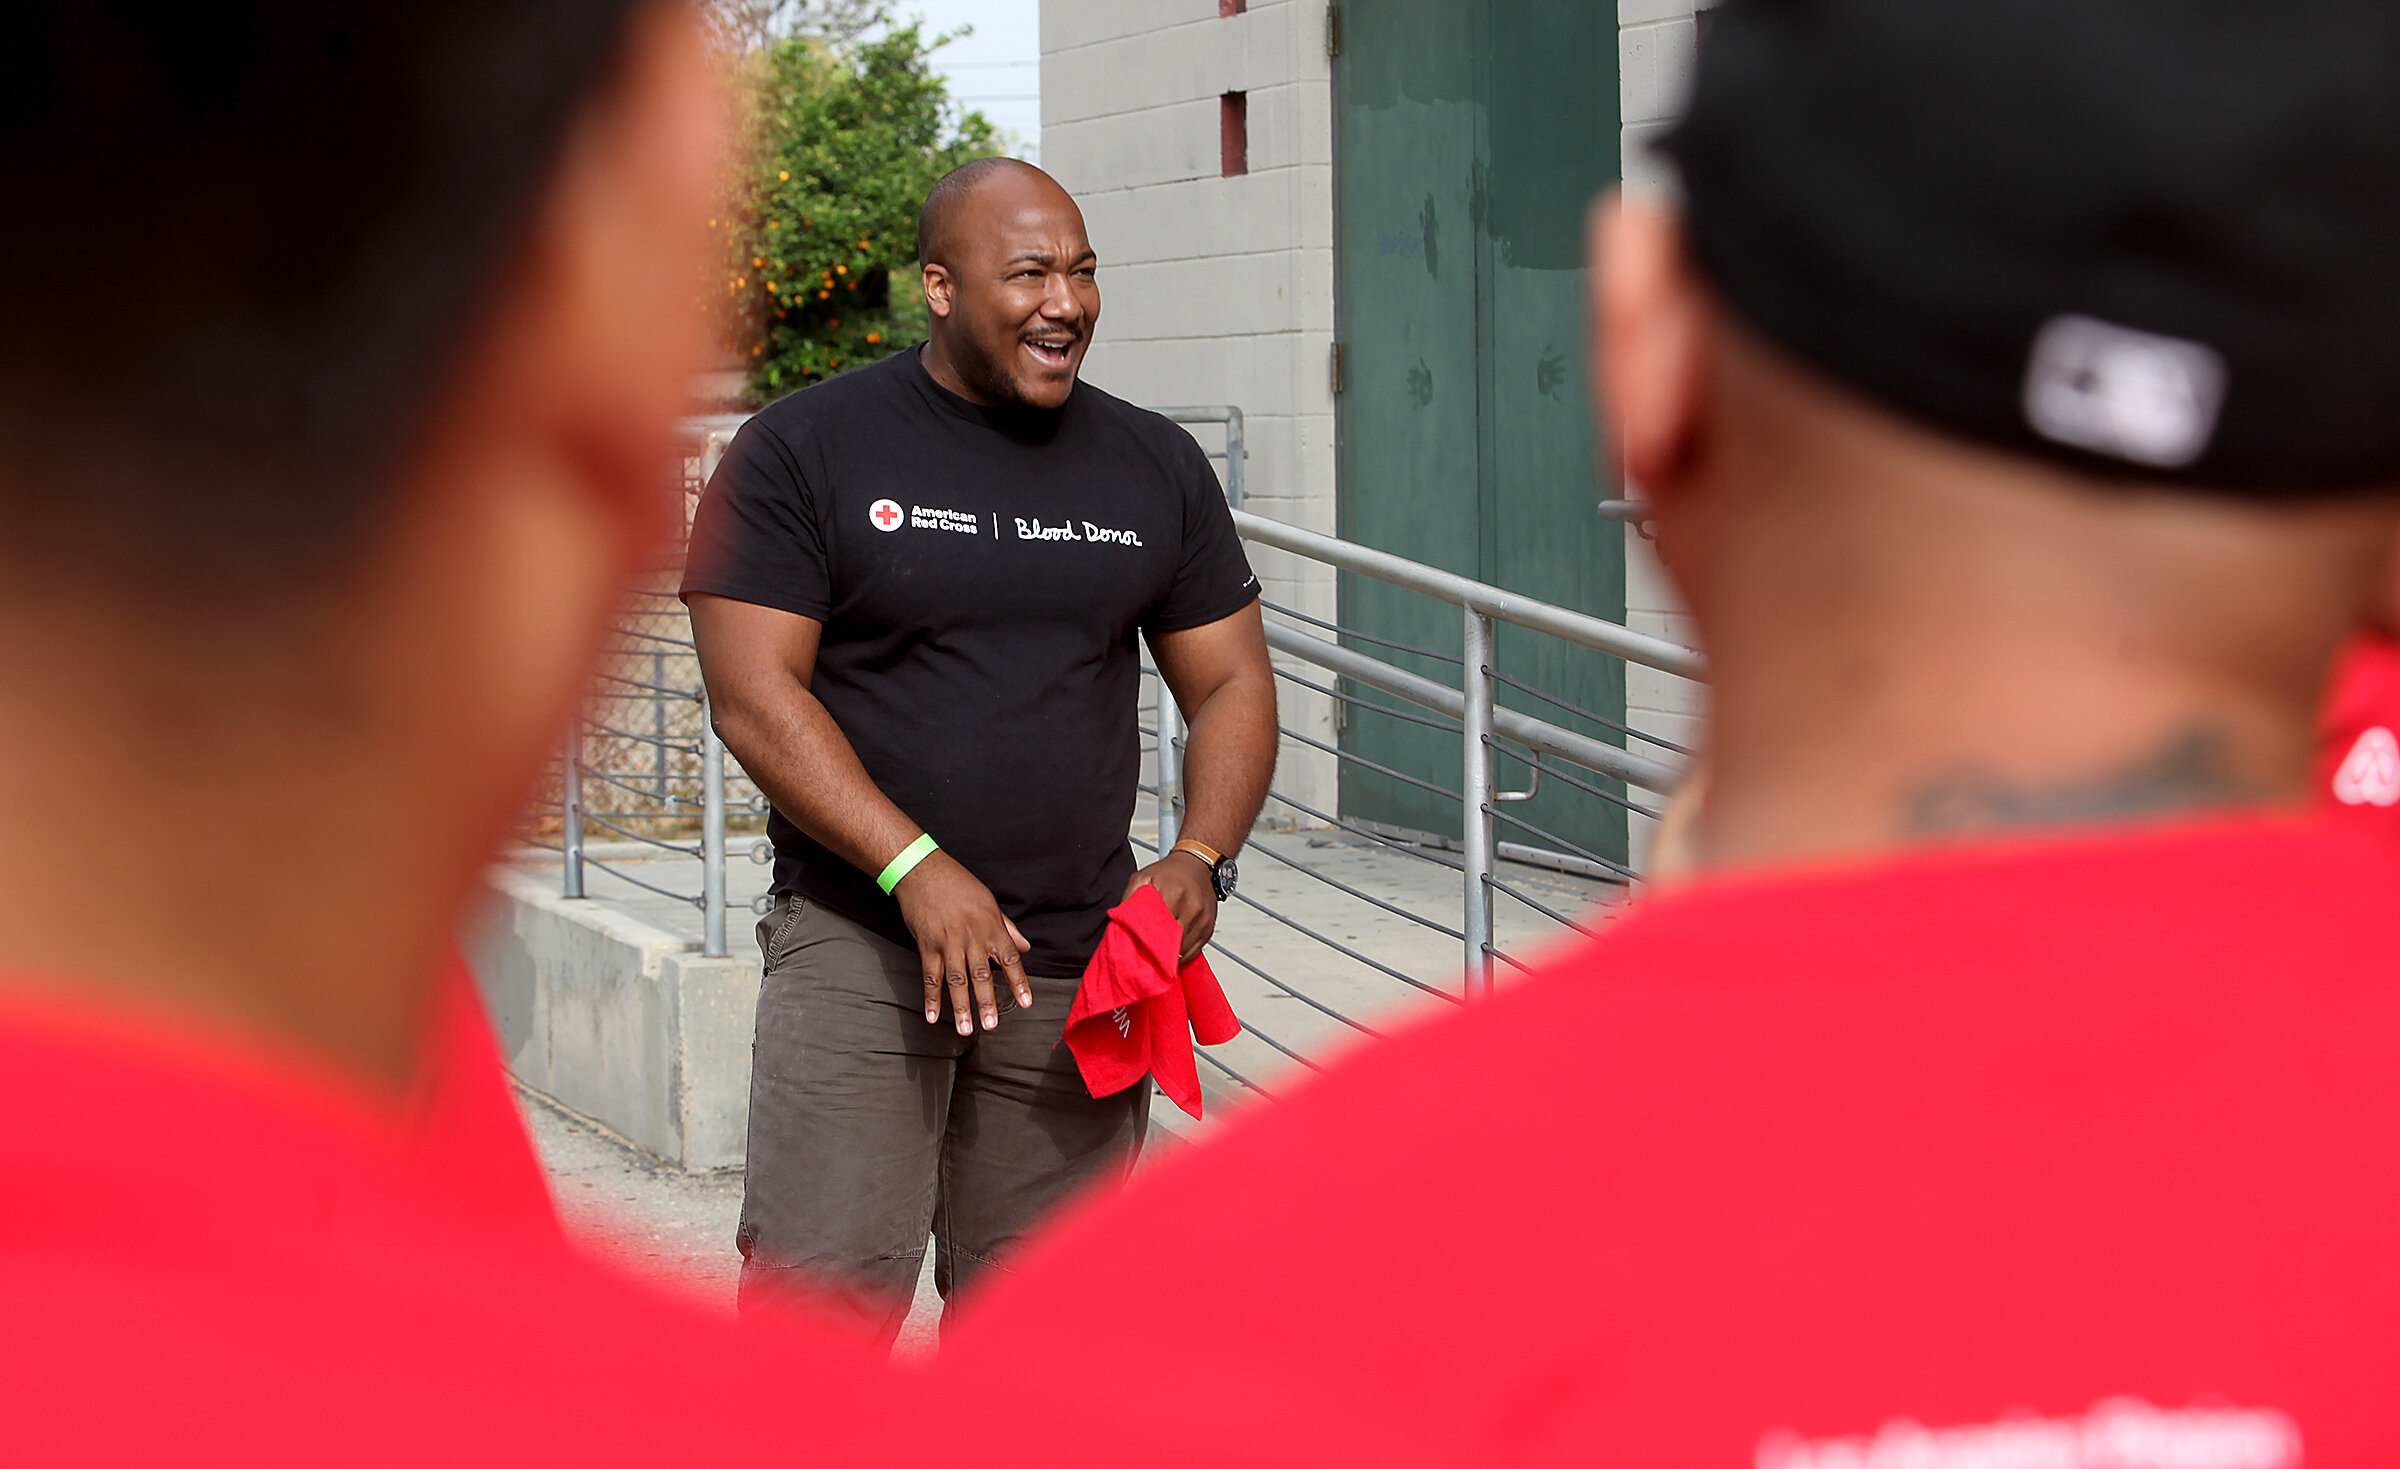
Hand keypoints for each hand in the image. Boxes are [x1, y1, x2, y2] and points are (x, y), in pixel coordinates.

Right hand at [892, 850, 1031, 1033]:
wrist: (923, 871)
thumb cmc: (958, 884)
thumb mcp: (989, 902)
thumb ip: (1007, 928)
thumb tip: (1026, 947)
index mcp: (990, 926)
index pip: (1009, 959)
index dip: (1018, 982)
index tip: (1026, 1002)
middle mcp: (971, 937)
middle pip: (981, 975)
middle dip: (987, 1003)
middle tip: (992, 1026)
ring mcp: (947, 943)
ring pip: (955, 981)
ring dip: (961, 1007)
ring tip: (965, 1030)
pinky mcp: (927, 945)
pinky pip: (930, 976)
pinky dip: (931, 998)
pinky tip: (933, 1016)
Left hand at [1126, 851, 1217, 962]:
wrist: (1195, 865)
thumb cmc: (1169, 873)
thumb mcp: (1142, 878)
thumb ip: (1130, 898)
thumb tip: (1119, 922)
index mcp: (1174, 894)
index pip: (1159, 931)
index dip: (1148, 943)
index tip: (1140, 948)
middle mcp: (1193, 908)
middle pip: (1173, 944)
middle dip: (1159, 952)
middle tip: (1148, 953)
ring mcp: (1203, 919)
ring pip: (1185, 951)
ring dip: (1171, 955)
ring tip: (1160, 952)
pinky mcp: (1209, 927)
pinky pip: (1195, 950)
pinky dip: (1183, 953)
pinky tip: (1173, 949)